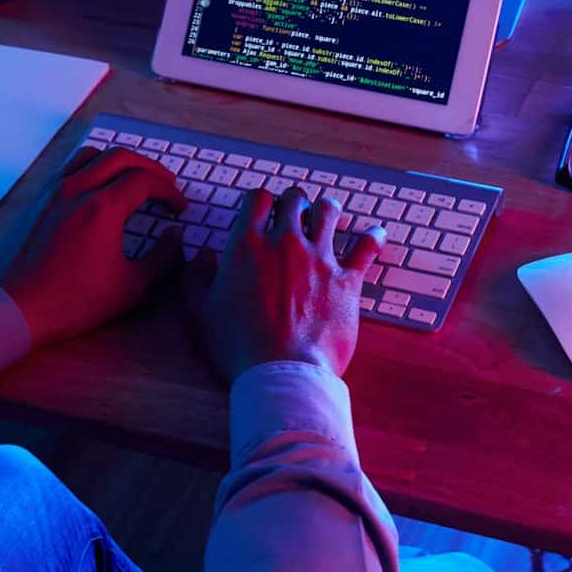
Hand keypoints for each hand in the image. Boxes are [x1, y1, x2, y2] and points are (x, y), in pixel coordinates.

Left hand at [0, 146, 187, 346]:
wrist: (22, 307)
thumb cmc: (76, 300)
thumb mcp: (133, 287)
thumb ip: (164, 258)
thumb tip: (174, 236)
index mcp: (103, 207)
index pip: (145, 181)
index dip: (169, 192)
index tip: (180, 209)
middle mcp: (79, 189)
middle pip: (122, 157)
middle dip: (151, 168)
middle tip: (167, 186)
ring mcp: (56, 192)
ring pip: (94, 155)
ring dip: (120, 161)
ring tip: (135, 179)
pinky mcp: (42, 201)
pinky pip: (71, 167)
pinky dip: (93, 166)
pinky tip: (100, 186)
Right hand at [183, 186, 384, 383]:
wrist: (285, 372)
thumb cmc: (239, 347)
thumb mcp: (199, 313)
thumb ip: (195, 278)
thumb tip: (199, 255)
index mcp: (248, 246)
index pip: (257, 199)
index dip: (260, 201)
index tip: (261, 209)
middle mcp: (286, 243)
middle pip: (295, 200)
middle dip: (293, 201)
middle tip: (293, 210)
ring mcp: (319, 259)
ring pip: (329, 213)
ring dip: (327, 209)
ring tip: (328, 211)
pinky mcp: (347, 280)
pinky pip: (365, 249)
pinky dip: (372, 238)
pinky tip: (377, 232)